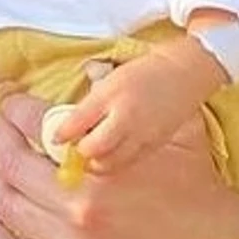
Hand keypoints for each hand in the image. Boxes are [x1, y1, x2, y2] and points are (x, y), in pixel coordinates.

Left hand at [0, 91, 238, 238]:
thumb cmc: (195, 183)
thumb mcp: (175, 128)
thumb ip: (132, 99)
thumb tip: (91, 67)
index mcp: (101, 164)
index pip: (36, 125)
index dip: (14, 109)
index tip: (9, 105)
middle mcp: (79, 206)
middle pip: (11, 163)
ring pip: (5, 205)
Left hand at [44, 44, 220, 175]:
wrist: (182, 74)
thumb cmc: (142, 74)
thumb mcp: (109, 81)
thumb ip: (89, 106)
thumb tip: (66, 129)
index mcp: (110, 95)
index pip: (77, 122)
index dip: (61, 135)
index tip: (56, 139)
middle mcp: (125, 116)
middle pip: (92, 148)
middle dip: (79, 153)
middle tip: (74, 150)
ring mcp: (142, 134)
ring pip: (109, 162)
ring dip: (95, 163)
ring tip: (90, 157)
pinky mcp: (154, 145)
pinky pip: (127, 163)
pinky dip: (113, 164)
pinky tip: (109, 158)